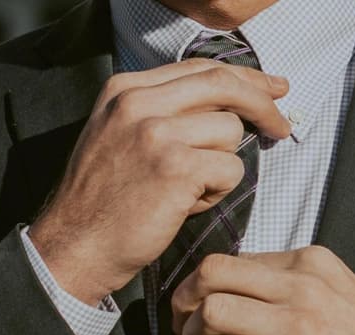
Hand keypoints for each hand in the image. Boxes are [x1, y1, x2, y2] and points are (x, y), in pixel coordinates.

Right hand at [27, 60, 290, 305]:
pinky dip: (218, 192)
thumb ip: (161, 112)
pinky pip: (230, 169)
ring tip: (190, 190)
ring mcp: (157, 133)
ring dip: (222, 166)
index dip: (244, 78)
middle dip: (262, 104)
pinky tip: (188, 205)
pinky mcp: (176, 168)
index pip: (200, 68)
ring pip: (231, 132)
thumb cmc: (102, 203)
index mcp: (125, 90)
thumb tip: (228, 103)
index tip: (271, 89)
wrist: (74, 246)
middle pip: (224, 84)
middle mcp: (139, 103)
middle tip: (280, 126)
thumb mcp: (118, 136)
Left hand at [169, 246, 354, 334]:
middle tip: (187, 326)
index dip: (208, 284)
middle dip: (185, 299)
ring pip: (211, 312)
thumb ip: (300, 286)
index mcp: (313, 263)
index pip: (238, 259)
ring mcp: (294, 328)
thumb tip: (246, 293)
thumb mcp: (344, 295)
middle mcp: (302, 287)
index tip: (204, 307)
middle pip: (212, 273)